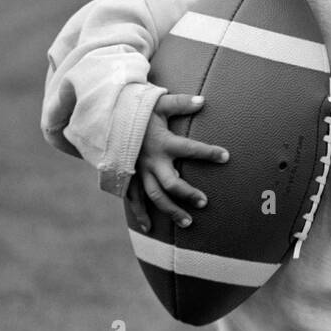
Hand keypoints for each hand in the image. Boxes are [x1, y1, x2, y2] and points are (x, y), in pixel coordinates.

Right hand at [124, 93, 228, 231]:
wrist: (104, 118)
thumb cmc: (136, 110)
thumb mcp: (158, 103)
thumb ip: (180, 103)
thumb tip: (203, 101)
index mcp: (162, 142)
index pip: (190, 148)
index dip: (208, 152)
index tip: (226, 156)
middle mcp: (151, 161)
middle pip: (171, 183)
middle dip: (188, 193)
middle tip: (205, 202)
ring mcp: (138, 172)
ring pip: (155, 196)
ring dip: (170, 210)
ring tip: (188, 223)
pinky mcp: (127, 178)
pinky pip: (133, 200)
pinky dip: (140, 214)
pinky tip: (150, 228)